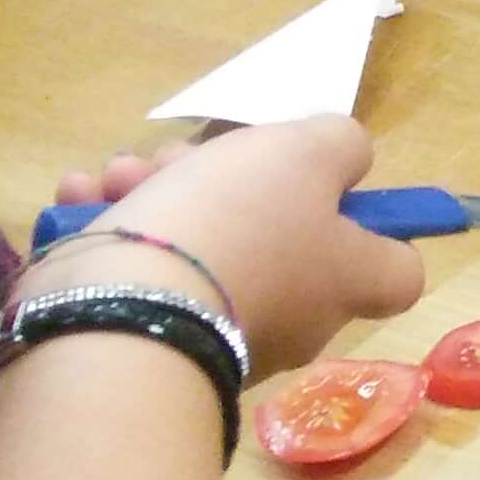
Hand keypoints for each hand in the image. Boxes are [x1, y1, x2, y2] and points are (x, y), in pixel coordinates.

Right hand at [41, 116, 425, 375]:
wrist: (125, 310)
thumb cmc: (235, 224)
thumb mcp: (305, 153)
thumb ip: (341, 145)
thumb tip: (347, 162)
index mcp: (346, 280)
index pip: (398, 271)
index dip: (379, 226)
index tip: (335, 188)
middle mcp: (294, 316)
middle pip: (278, 233)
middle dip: (223, 181)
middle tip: (184, 158)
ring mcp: (221, 329)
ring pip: (201, 242)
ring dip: (155, 191)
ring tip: (122, 176)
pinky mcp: (152, 333)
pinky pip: (142, 269)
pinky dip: (111, 227)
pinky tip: (81, 198)